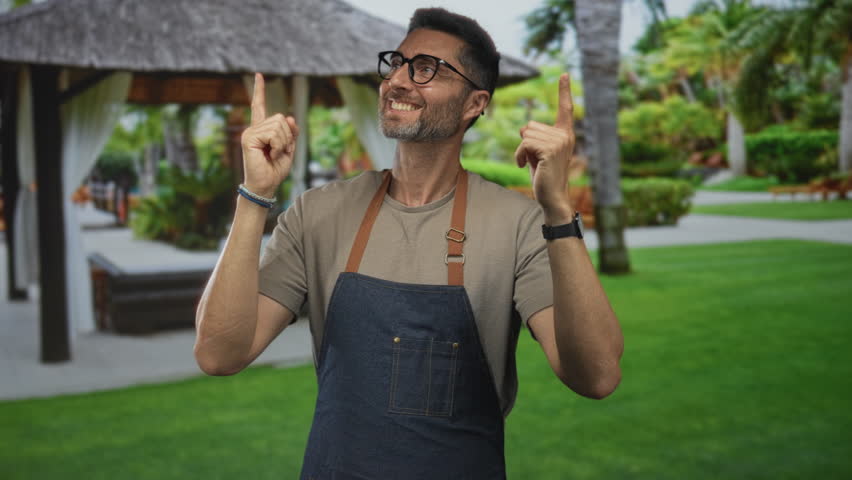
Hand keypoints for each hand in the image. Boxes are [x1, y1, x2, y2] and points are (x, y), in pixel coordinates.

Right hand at [240, 73, 298, 197]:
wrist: (266, 185)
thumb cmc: (275, 170)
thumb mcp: (289, 148)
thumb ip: (290, 132)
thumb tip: (288, 116)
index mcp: (262, 130)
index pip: (260, 106)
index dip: (259, 91)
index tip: (259, 75)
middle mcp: (254, 128)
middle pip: (280, 118)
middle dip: (287, 136)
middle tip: (279, 152)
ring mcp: (250, 132)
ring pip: (278, 125)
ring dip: (283, 143)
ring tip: (274, 154)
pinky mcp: (249, 138)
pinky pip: (273, 134)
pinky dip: (278, 146)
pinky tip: (271, 155)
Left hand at [514, 73, 575, 221]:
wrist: (552, 197)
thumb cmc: (543, 176)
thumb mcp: (538, 153)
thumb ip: (534, 138)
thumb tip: (523, 129)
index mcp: (565, 134)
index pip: (565, 109)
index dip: (564, 91)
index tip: (563, 74)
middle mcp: (565, 135)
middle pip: (530, 125)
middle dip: (524, 143)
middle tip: (533, 160)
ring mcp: (559, 142)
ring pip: (525, 135)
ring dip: (521, 151)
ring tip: (531, 164)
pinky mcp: (550, 150)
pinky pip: (524, 144)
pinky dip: (518, 156)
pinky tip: (524, 166)